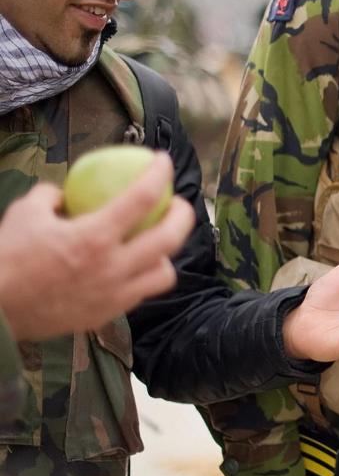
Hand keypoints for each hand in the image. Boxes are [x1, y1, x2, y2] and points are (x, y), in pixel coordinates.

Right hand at [0, 153, 193, 340]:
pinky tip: (133, 267)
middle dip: (184, 215)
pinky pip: (140, 294)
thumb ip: (51, 196)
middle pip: (171, 238)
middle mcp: (113, 267)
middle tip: (177, 203)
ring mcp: (113, 295)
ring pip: (164, 274)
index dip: (159, 173)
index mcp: (94, 237)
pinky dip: (143, 277)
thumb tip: (66, 192)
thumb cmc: (7, 259)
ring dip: (166, 253)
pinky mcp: (107, 315)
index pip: (142, 197)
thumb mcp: (25, 213)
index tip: (163, 161)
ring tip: (158, 241)